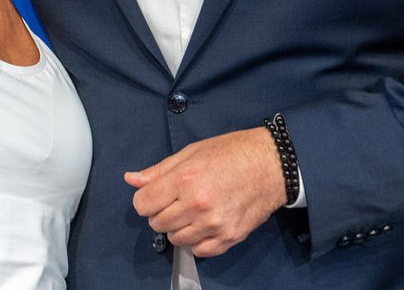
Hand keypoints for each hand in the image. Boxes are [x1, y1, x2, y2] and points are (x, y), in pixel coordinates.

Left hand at [125, 127, 286, 257]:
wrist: (271, 165)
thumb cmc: (231, 152)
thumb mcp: (191, 152)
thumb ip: (159, 170)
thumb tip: (131, 179)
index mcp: (186, 179)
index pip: (144, 204)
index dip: (144, 199)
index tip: (153, 195)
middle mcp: (198, 205)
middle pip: (157, 224)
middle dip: (159, 213)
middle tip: (173, 201)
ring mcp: (215, 224)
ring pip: (176, 239)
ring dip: (177, 228)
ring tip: (189, 212)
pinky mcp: (230, 237)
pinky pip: (200, 251)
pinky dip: (196, 241)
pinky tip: (202, 225)